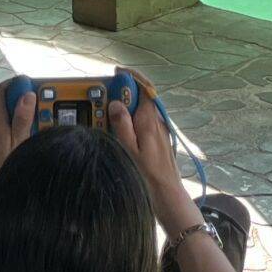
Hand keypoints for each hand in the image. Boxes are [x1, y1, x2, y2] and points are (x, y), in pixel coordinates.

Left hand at [0, 79, 33, 218]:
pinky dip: (4, 133)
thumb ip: (22, 120)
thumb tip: (27, 95)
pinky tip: (15, 146)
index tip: (27, 84)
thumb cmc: (2, 174)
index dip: (13, 84)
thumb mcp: (19, 146)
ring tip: (29, 130)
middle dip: (17, 104)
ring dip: (11, 120)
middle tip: (35, 110)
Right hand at [108, 79, 194, 236]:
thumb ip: (122, 124)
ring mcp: (158, 130)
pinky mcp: (157, 140)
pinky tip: (119, 132)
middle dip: (122, 93)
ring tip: (106, 115)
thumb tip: (115, 103)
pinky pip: (142, 122)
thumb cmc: (147, 175)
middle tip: (103, 97)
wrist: (167, 196)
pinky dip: (130, 120)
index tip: (114, 75)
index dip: (130, 77)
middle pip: (139, 97)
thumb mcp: (129, 150)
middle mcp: (156, 121)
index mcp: (149, 119)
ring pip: (140, 110)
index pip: (143, 87)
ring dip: (125, 108)